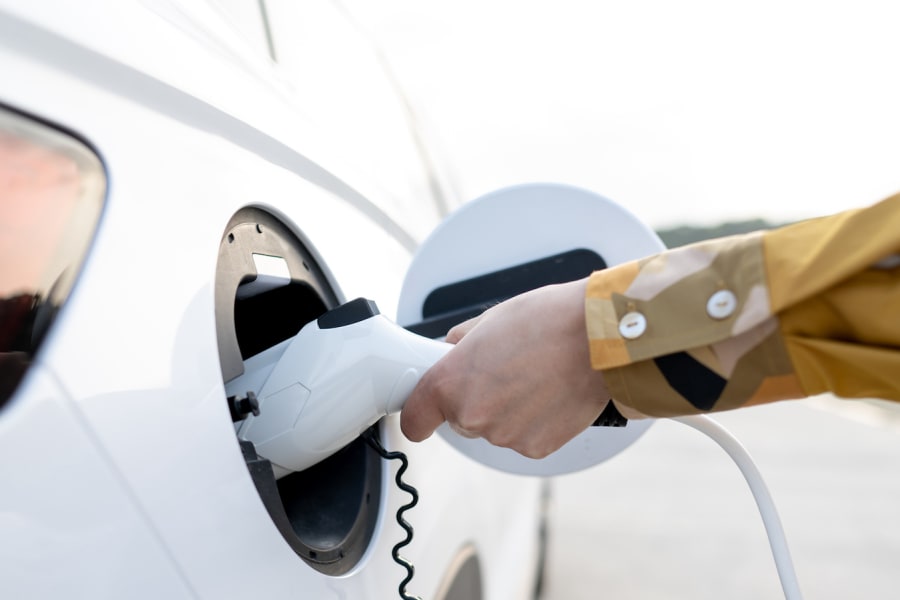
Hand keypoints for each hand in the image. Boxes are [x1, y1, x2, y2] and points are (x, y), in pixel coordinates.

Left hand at [401, 278, 617, 458]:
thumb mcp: (491, 319)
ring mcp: (505, 436)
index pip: (414, 419)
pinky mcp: (536, 448)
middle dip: (476, 398)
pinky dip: (534, 421)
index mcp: (451, 383)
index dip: (419, 413)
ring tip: (535, 377)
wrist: (601, 339)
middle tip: (504, 370)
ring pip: (495, 427)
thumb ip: (462, 343)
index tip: (424, 410)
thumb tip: (453, 350)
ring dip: (508, 409)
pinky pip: (524, 436)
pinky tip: (550, 393)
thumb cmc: (550, 321)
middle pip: (460, 418)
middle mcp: (472, 416)